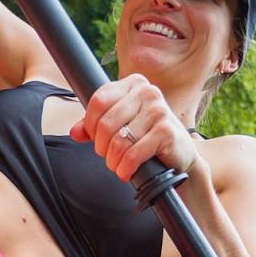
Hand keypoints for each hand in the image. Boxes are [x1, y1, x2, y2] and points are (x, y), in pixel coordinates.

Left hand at [69, 74, 196, 181]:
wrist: (180, 156)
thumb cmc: (149, 138)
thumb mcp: (123, 125)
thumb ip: (96, 125)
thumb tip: (75, 132)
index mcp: (134, 84)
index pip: (99, 100)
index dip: (90, 124)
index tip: (95, 138)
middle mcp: (147, 92)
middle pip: (106, 123)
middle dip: (101, 147)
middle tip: (107, 157)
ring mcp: (158, 110)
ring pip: (118, 140)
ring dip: (113, 161)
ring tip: (117, 166)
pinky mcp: (166, 131)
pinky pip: (133, 153)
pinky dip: (125, 167)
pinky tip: (126, 172)